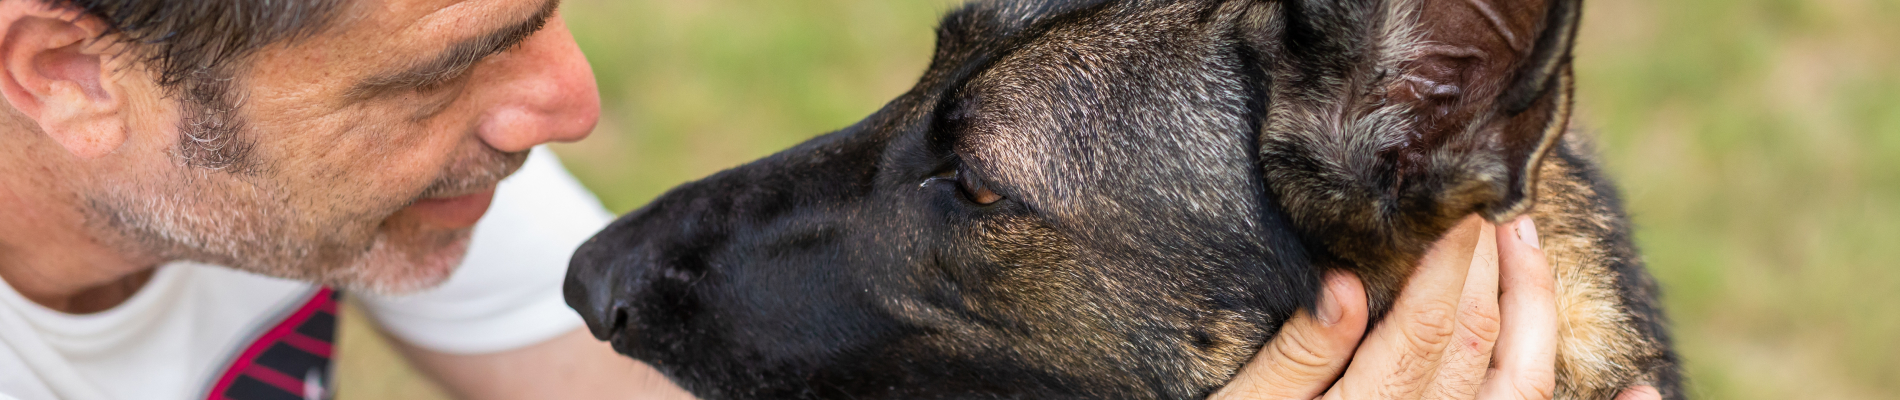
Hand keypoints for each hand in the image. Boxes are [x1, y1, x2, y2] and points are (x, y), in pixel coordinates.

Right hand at [1209, 215, 1658, 399]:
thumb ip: (1293, 362)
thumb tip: (1341, 285)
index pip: (1426, 327)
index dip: (1449, 260)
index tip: (1458, 197)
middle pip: (1482, 343)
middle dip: (1494, 264)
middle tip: (1493, 194)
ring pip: (1525, 387)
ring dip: (1542, 311)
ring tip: (1530, 241)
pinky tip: (1644, 389)